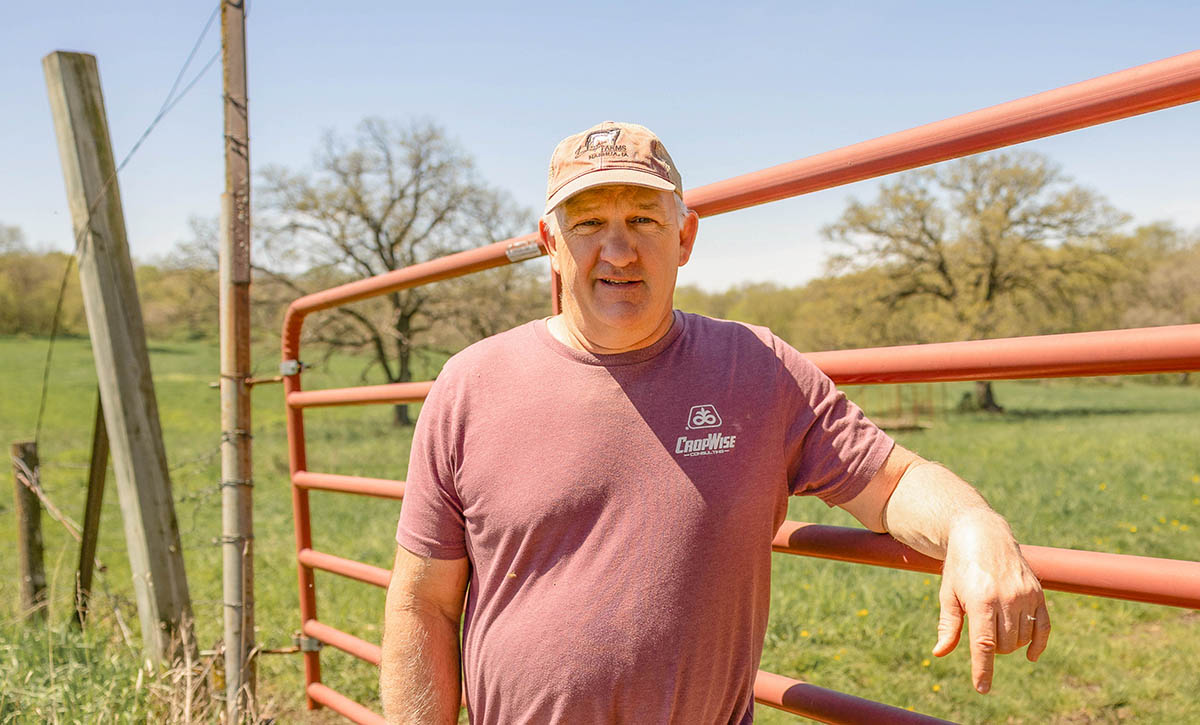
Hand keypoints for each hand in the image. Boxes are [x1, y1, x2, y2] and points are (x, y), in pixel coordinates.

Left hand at [931, 512, 1049, 693]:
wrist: (983, 534)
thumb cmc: (960, 567)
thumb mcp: (948, 593)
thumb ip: (948, 625)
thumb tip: (940, 652)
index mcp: (980, 599)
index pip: (983, 644)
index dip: (983, 669)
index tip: (982, 688)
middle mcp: (1006, 598)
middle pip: (1003, 645)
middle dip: (992, 648)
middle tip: (981, 629)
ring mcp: (1025, 596)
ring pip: (1021, 639)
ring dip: (1009, 643)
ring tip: (995, 624)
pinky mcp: (1038, 593)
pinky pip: (1043, 628)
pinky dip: (1037, 644)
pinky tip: (1030, 655)